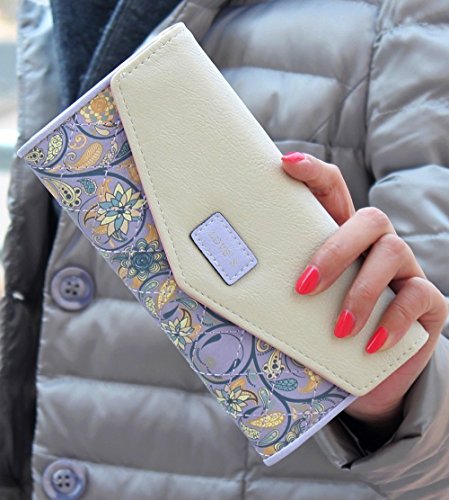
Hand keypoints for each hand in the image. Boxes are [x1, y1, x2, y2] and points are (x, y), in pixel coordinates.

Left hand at [281, 152, 448, 429]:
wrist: (363, 373)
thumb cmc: (322, 331)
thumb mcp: (297, 305)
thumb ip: (274, 286)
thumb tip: (209, 280)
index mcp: (339, 235)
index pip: (332, 188)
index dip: (312, 172)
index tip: (284, 164)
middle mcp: (374, 243)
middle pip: (366, 218)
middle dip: (334, 251)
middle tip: (303, 288)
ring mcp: (404, 269)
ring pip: (392, 252)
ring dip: (360, 292)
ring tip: (338, 329)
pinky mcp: (427, 300)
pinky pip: (417, 296)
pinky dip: (392, 320)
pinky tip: (368, 345)